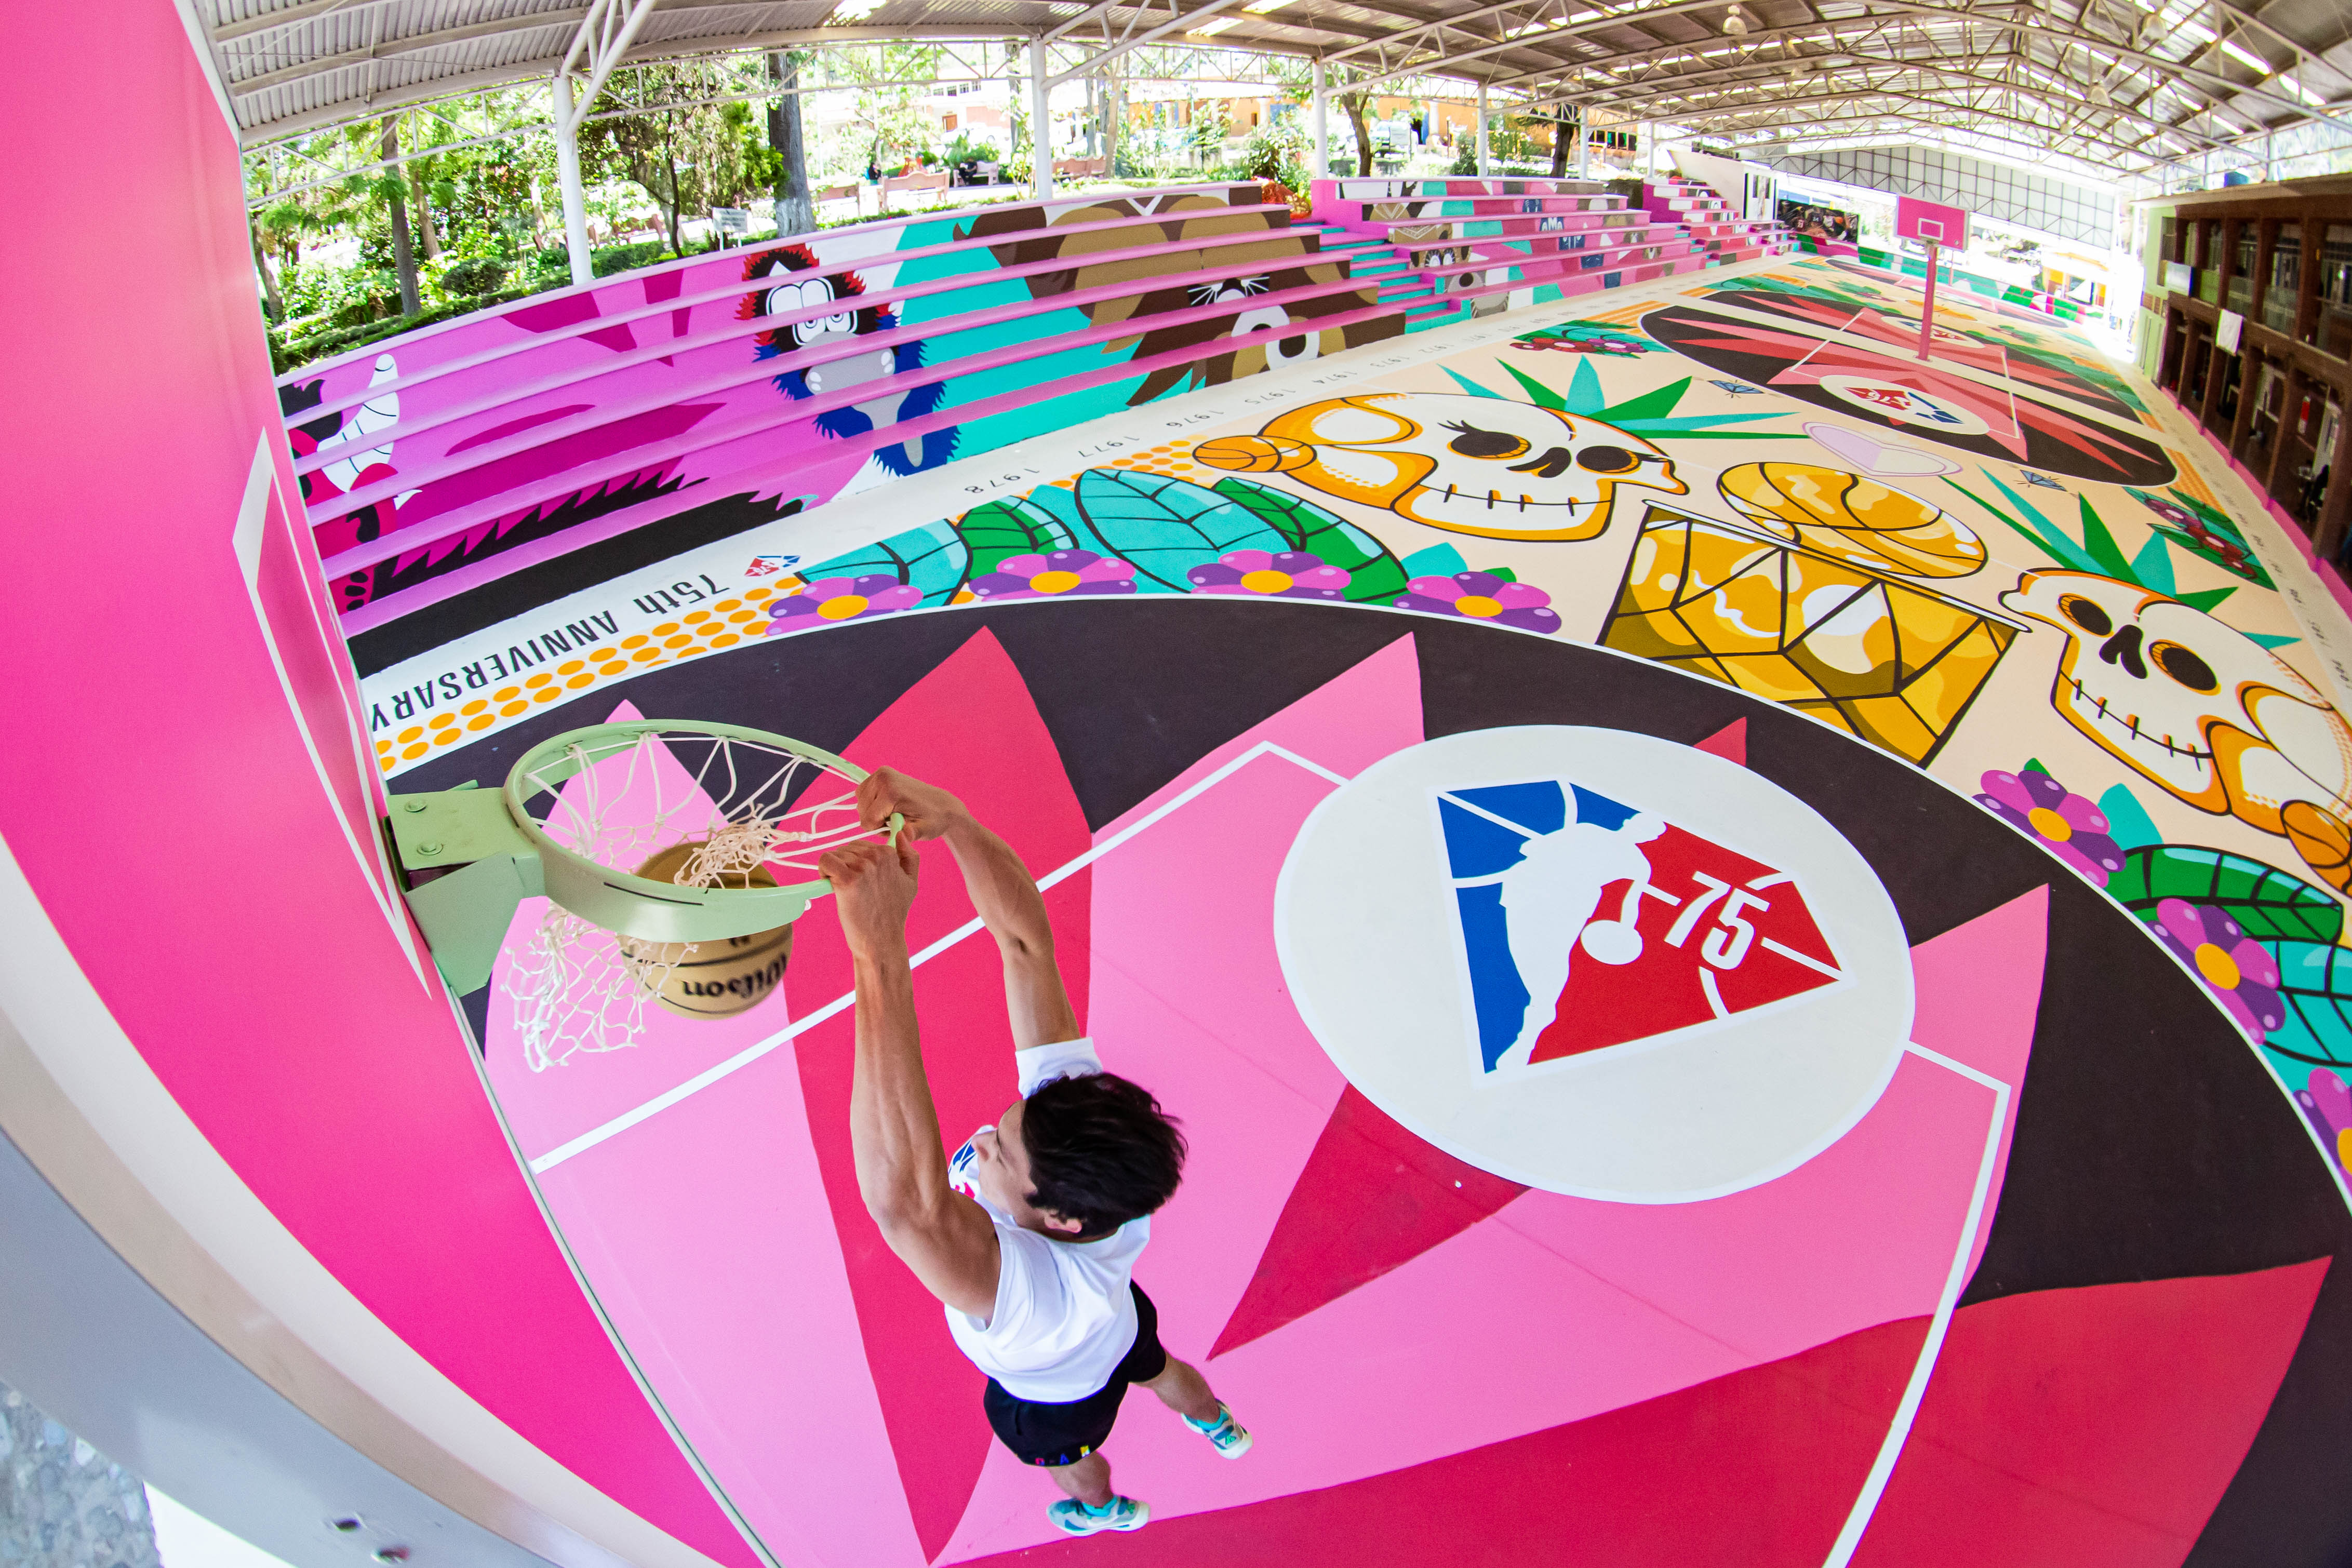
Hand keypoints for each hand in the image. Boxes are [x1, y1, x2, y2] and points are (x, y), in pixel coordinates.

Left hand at [821, 837, 920, 955]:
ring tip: (844, 890)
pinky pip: (825, 861)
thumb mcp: (911, 882)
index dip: (857, 862)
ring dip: (834, 871)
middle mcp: (876, 857)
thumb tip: (902, 833)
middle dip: (845, 865)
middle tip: (852, 887)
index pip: (862, 845)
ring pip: (835, 855)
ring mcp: (861, 868)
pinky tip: (831, 885)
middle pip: (847, 849)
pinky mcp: (846, 880)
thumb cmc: (893, 913)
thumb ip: (909, 856)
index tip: (861, 880)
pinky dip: (823, 871)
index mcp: (890, 854)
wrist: (881, 940)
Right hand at [858, 767, 968, 842]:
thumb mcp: (925, 830)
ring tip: (893, 813)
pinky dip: (871, 803)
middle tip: (896, 819)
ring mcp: (881, 773)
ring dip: (873, 812)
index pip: (867, 820)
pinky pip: (862, 794)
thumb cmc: (933, 819)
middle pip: (861, 811)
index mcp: (892, 791)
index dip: (878, 829)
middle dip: (876, 820)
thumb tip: (902, 835)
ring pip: (860, 803)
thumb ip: (912, 834)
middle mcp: (884, 777)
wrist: (942, 805)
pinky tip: (888, 806)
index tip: (895, 826)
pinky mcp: (880, 773)